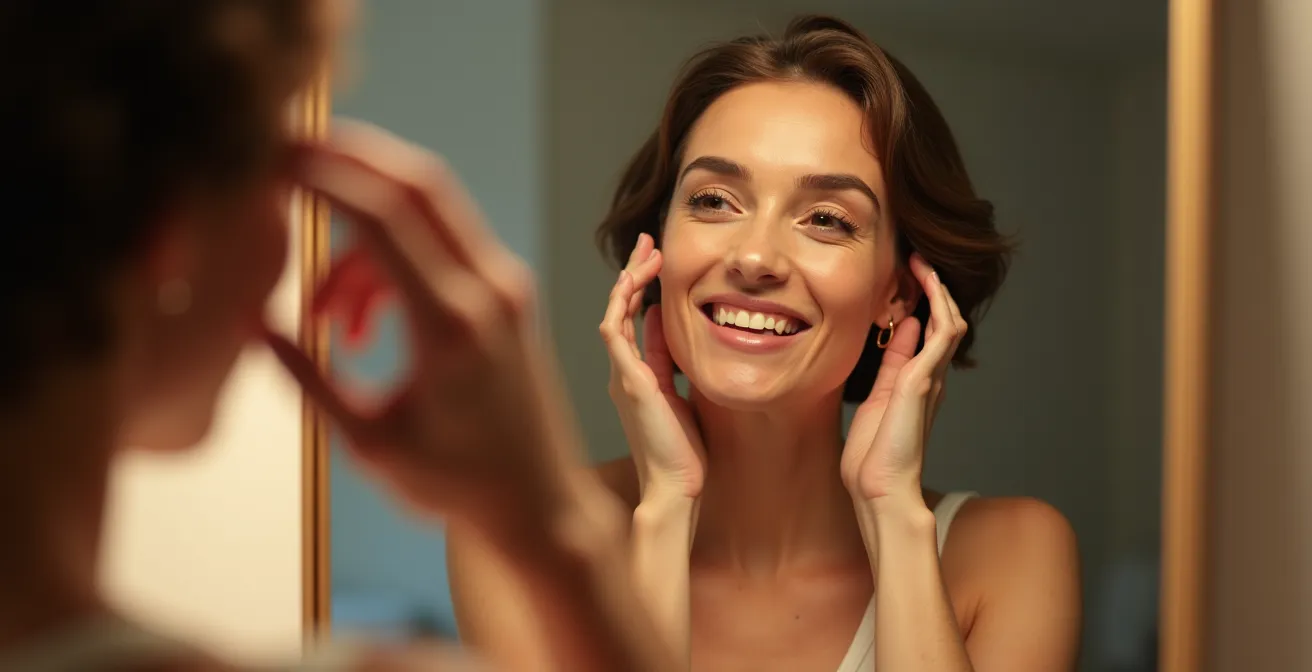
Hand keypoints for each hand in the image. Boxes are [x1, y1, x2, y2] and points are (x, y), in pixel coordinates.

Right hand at [263, 122, 590, 539]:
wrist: (539, 500)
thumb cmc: (456, 483)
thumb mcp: (368, 441)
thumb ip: (307, 375)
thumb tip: (249, 320)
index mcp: (450, 323)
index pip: (382, 214)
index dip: (323, 174)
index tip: (272, 159)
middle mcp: (489, 289)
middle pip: (416, 182)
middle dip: (349, 158)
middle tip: (288, 159)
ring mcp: (505, 285)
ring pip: (426, 213)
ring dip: (361, 242)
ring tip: (328, 322)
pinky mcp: (509, 292)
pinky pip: (441, 245)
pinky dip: (391, 262)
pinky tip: (363, 326)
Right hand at [598, 232, 705, 500]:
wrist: (675, 488)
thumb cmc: (683, 452)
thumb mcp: (680, 393)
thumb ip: (669, 359)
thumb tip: (667, 320)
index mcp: (637, 376)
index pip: (634, 321)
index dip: (642, 288)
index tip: (655, 260)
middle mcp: (624, 373)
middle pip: (621, 311)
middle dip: (633, 273)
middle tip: (647, 242)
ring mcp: (622, 377)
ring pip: (615, 316)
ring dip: (629, 281)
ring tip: (646, 253)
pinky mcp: (629, 382)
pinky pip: (615, 334)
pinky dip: (622, 306)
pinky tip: (634, 283)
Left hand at [839, 253, 967, 502]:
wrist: (879, 491)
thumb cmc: (872, 458)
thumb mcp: (876, 400)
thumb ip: (889, 366)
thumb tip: (902, 330)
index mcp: (916, 384)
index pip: (926, 335)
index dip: (919, 304)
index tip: (905, 278)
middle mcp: (930, 378)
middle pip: (943, 323)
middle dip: (932, 290)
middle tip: (916, 259)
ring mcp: (930, 378)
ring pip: (949, 322)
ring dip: (938, 290)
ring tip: (923, 262)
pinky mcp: (923, 379)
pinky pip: (943, 333)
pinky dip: (939, 304)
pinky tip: (928, 283)